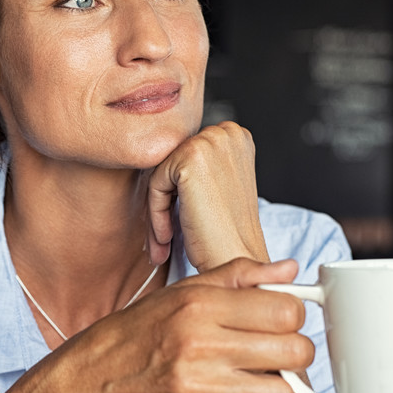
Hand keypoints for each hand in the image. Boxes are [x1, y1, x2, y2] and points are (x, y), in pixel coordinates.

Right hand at [55, 257, 312, 392]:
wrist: (92, 378)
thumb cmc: (139, 330)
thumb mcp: (183, 291)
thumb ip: (238, 276)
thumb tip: (288, 270)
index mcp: (199, 305)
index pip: (284, 310)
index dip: (292, 313)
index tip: (281, 316)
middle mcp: (200, 345)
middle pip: (293, 351)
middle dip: (294, 348)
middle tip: (277, 346)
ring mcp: (199, 387)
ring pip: (282, 392)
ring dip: (276, 383)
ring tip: (256, 372)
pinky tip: (234, 391)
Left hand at [146, 121, 267, 269]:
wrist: (237, 259)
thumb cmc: (227, 232)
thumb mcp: (218, 186)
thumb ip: (198, 164)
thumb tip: (159, 155)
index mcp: (236, 135)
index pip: (186, 155)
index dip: (178, 192)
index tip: (178, 221)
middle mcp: (227, 132)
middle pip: (172, 163)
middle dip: (166, 201)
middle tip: (165, 238)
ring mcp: (210, 141)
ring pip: (161, 174)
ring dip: (159, 211)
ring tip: (165, 241)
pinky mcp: (191, 157)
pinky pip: (155, 184)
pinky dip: (156, 214)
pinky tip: (167, 238)